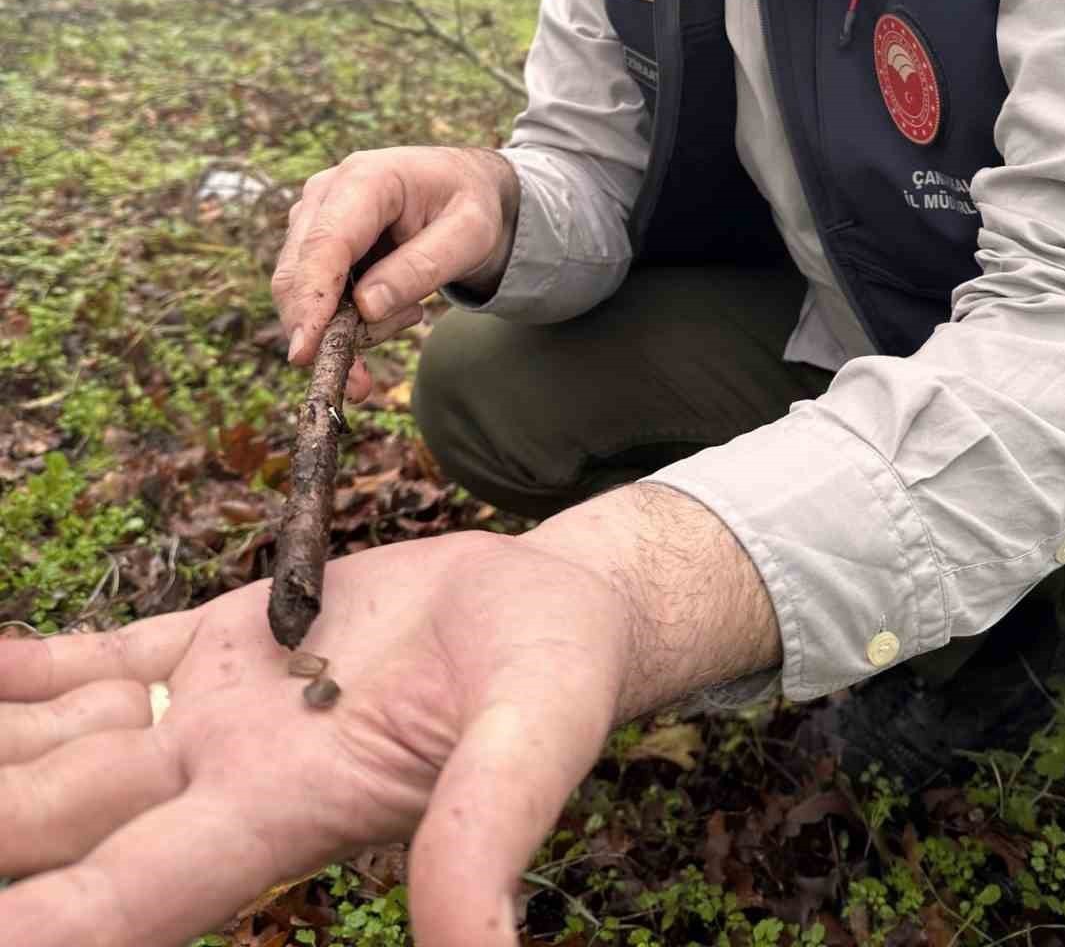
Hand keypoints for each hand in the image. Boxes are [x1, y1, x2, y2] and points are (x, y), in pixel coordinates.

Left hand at [0, 529, 629, 946]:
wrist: (546, 609)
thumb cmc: (553, 677)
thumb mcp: (533, 741)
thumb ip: (485, 835)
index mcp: (286, 812)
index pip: (132, 894)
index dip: (45, 922)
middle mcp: (225, 775)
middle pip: (59, 820)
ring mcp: (213, 710)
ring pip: (58, 743)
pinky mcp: (220, 641)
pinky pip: (99, 661)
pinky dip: (25, 667)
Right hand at [273, 146, 520, 400]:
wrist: (466, 191)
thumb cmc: (471, 206)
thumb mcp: (469, 236)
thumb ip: (422, 267)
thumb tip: (365, 307)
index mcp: (366, 178)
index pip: (326, 244)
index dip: (311, 300)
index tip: (304, 352)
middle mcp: (327, 193)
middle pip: (298, 273)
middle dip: (325, 331)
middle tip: (365, 382)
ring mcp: (315, 218)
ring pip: (302, 293)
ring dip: (346, 327)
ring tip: (412, 312)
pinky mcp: (314, 244)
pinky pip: (313, 297)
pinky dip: (344, 323)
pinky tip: (395, 312)